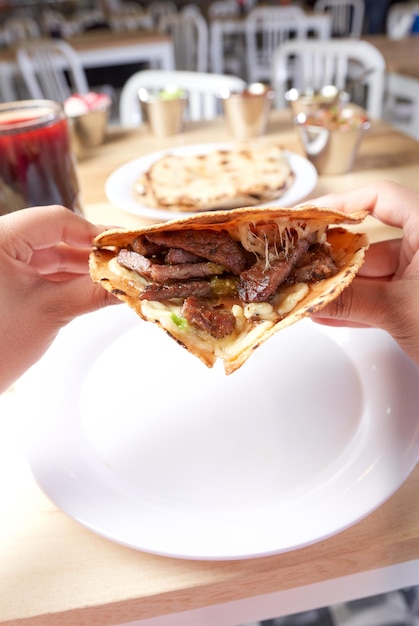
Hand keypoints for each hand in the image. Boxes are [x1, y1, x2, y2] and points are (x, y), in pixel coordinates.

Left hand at [0, 205, 117, 391]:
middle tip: (126, 263)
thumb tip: (131, 283)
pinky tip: (93, 287)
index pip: (56, 221)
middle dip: (91, 253)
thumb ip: (94, 291)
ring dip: (82, 267)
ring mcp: (0, 264)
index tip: (123, 246)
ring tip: (113, 278)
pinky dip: (67, 279)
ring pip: (50, 255)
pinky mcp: (4, 281)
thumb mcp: (51, 312)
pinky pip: (42, 272)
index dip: (94, 233)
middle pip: (55, 236)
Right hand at [309, 180, 418, 364]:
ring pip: (375, 273)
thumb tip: (311, 297)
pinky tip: (330, 313)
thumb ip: (350, 301)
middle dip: (334, 257)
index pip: (381, 198)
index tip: (310, 217)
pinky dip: (358, 304)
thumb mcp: (400, 311)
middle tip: (301, 262)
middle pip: (372, 240)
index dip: (342, 204)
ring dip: (341, 287)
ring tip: (309, 293)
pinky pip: (383, 295)